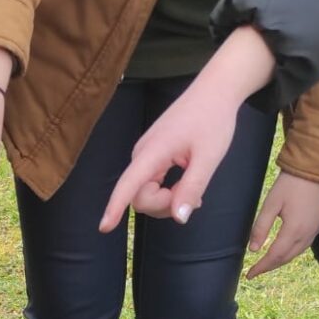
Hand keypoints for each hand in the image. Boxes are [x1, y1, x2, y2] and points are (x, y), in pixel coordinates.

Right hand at [101, 27, 277, 230]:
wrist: (214, 91)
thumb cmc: (213, 120)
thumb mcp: (209, 157)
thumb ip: (192, 188)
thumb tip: (178, 219)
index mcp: (153, 152)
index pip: (128, 185)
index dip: (115, 207)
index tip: (104, 227)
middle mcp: (142, 154)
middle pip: (139, 197)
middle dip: (163, 206)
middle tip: (196, 197)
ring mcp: (145, 155)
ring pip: (145, 193)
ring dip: (168, 200)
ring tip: (194, 187)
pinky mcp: (150, 156)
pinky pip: (151, 185)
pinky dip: (168, 193)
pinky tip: (187, 186)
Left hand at [245, 173, 318, 277]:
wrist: (315, 169)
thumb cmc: (290, 184)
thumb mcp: (271, 204)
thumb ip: (261, 227)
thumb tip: (253, 249)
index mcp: (294, 230)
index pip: (274, 256)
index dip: (261, 267)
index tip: (249, 274)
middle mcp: (307, 234)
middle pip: (285, 258)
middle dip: (269, 266)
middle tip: (254, 271)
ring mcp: (315, 230)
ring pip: (295, 254)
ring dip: (280, 261)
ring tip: (266, 264)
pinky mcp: (318, 225)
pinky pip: (304, 246)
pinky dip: (291, 253)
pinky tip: (283, 252)